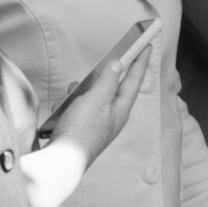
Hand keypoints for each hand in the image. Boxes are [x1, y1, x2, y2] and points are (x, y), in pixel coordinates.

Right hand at [52, 20, 156, 168]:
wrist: (61, 161)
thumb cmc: (80, 131)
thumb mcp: (96, 100)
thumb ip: (108, 82)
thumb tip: (118, 65)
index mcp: (120, 110)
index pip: (134, 80)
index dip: (140, 62)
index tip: (146, 45)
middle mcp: (112, 117)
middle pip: (113, 88)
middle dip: (105, 77)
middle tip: (105, 66)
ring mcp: (97, 124)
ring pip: (93, 98)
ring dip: (83, 91)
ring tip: (73, 92)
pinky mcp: (82, 129)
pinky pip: (79, 109)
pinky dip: (71, 105)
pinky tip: (62, 108)